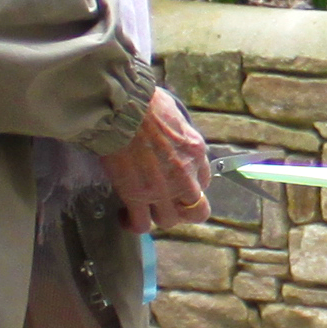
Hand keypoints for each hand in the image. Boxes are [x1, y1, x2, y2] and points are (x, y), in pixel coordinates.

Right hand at [104, 87, 209, 233]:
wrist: (123, 107)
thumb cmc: (144, 102)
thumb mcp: (175, 116)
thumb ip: (178, 133)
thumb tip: (167, 135)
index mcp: (195, 152)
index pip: (203, 182)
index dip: (189, 186)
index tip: (175, 184)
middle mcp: (185, 175)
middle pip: (196, 210)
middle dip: (181, 210)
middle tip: (165, 204)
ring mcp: (162, 189)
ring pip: (169, 221)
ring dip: (156, 216)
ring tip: (142, 209)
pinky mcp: (137, 195)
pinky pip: (141, 225)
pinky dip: (132, 224)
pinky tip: (124, 217)